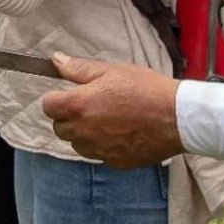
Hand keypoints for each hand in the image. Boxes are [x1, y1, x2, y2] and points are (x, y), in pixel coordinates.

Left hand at [42, 54, 182, 166]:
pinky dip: (101, 145)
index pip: (48, 106)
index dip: (56, 98)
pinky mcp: (114, 162)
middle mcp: (83, 131)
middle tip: (88, 104)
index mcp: (78, 106)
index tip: (68, 94)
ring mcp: (98, 150)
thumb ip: (79, 68)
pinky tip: (118, 132)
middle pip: (59, 127)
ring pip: (77, 144)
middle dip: (67, 116)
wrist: (176, 117)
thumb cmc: (144, 89)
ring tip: (104, 118)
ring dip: (82, 133)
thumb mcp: (111, 71)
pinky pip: (97, 154)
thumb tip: (56, 61)